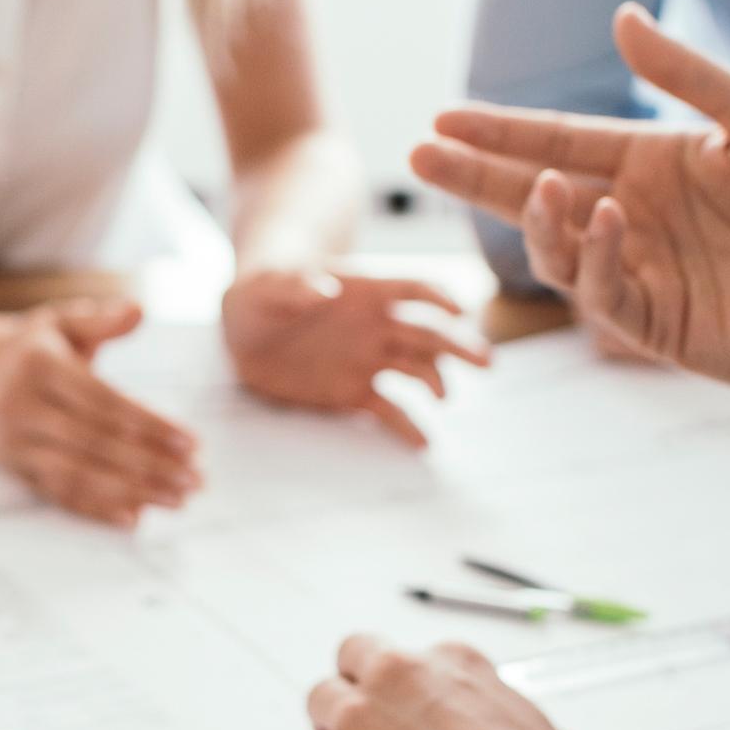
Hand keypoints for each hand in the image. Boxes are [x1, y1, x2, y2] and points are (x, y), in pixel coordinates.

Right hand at [0, 297, 200, 526]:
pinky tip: (135, 517)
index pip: (103, 402)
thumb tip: (139, 311)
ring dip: (132, 492)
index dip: (150, 425)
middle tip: (196, 480)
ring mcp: (17, 443)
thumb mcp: (59, 321)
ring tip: (177, 500)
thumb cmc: (29, 346)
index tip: (192, 443)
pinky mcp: (17, 468)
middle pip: (95, 444)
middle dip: (151, 465)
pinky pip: (60, 493)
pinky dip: (97, 508)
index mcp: (41, 367)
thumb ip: (100, 318)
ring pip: (79, 474)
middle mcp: (24, 408)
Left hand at [222, 268, 489, 443]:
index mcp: (363, 292)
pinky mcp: (353, 391)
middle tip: (486, 362)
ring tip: (443, 399)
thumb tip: (325, 289)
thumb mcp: (266, 285)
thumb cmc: (260, 292)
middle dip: (459, 345)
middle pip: (428, 332)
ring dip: (438, 381)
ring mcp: (368, 359)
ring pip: (417, 369)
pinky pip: (388, 410)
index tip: (461, 310)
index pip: (412, 289)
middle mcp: (376, 325)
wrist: (243, 327)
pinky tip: (424, 444)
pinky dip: (407, 427)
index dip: (438, 296)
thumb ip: (294, 286)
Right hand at [414, 5, 729, 392]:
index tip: (444, 116)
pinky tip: (605, 216)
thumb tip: (619, 15)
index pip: (561, 140)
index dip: (502, 131)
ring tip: (535, 185)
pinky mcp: (659, 324)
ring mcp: (644, 271)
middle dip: (476, 176)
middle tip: (418, 155)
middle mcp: (639, 215)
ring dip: (535, 217)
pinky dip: (592, 256)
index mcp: (658, 161)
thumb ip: (686, 74)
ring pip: (557, 247)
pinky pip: (602, 291)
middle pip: (536, 193)